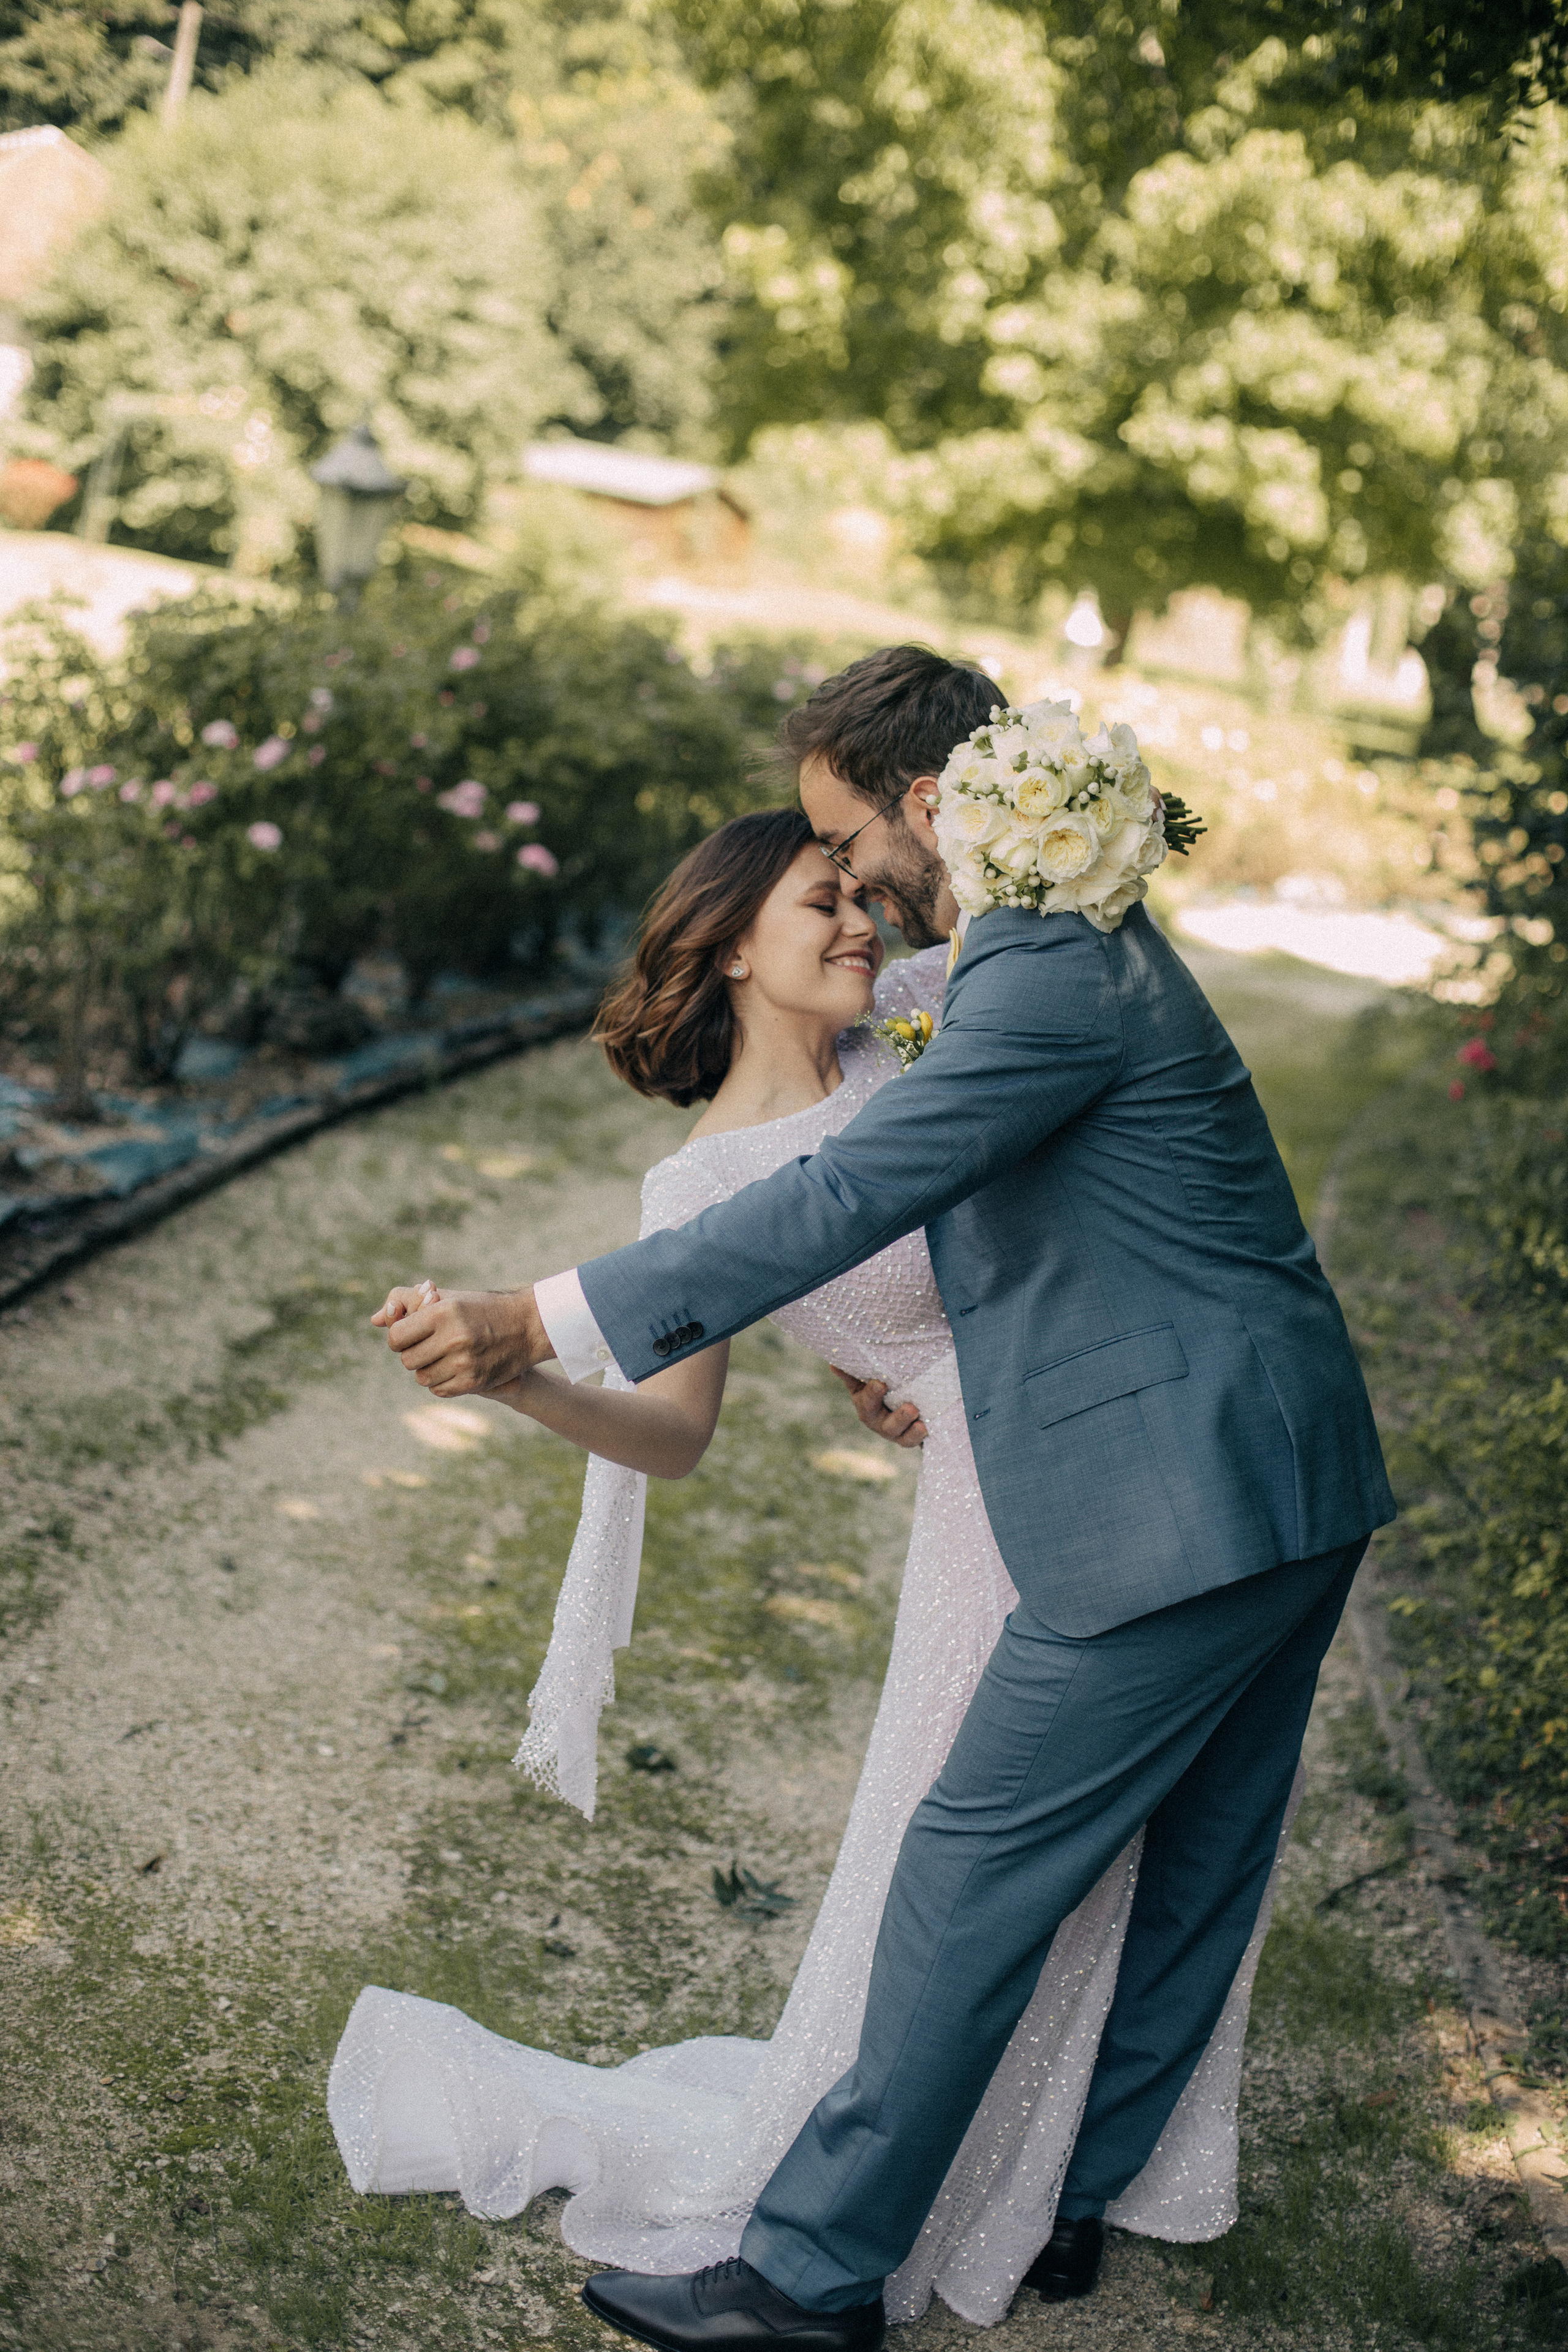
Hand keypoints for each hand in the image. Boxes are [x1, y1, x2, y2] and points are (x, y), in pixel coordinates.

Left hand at [373, 1284, 552, 1396]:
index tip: (410, 1334)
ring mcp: (465, 1363)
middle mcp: (454, 1337)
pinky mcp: (474, 1382)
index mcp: (444, 1312)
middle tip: (430, 1345)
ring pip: (421, 1378)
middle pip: (407, 1360)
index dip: (398, 1337)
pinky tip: (454, 1367)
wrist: (526, 1326)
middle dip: (413, 1353)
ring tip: (443, 1355)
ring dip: (427, 1369)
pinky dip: (441, 1382)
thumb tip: (375, 1319)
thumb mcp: (447, 1297)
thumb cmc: (480, 1308)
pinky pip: (439, 1390)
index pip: (396, 1336)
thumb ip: (407, 1300)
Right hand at [829, 1366, 926, 1448]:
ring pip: (895, 1430)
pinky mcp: (907, 1438)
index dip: (871, 1393)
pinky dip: (916, 1435)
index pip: (864, 1399)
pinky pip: (910, 1440)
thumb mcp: (868, 1380)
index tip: (880, 1383)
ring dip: (904, 1421)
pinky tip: (924, 1427)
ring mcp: (891, 1430)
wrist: (907, 1406)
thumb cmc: (885, 1388)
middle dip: (888, 1409)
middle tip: (906, 1404)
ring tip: (914, 1411)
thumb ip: (854, 1372)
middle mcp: (875, 1418)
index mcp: (863, 1401)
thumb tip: (833, 1364)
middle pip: (879, 1418)